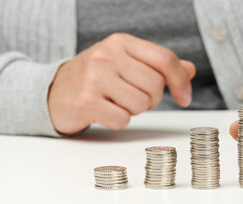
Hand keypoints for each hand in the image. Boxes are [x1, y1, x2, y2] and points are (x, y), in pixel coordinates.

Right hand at [48, 33, 195, 134]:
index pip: (165, 59)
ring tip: (116, 103)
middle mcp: (107, 56)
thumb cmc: (93, 77)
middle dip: (151, 99)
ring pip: (141, 104)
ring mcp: (94, 78)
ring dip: (133, 110)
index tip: (184, 97)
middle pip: (155, 85)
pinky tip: (104, 112)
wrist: (52, 92)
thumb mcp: (124, 62)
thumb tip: (190, 70)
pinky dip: (118, 121)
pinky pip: (123, 119)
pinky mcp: (86, 101)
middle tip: (134, 98)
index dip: (180, 81)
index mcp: (120, 43)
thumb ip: (156, 65)